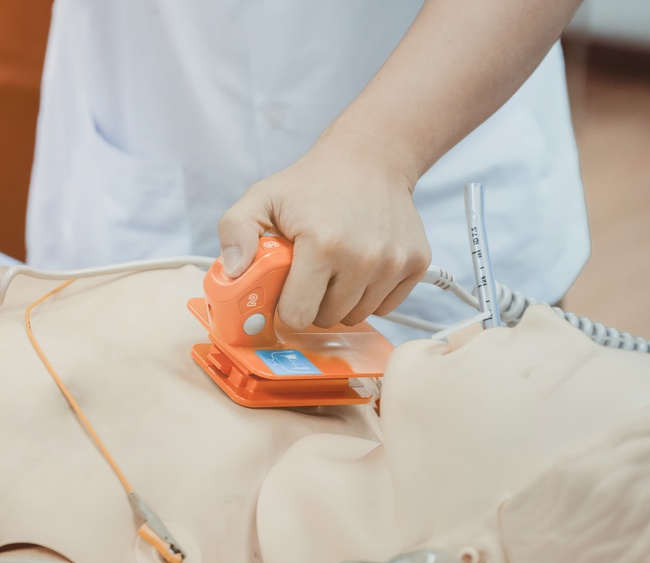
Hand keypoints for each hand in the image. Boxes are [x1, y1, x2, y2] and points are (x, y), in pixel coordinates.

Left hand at [217, 128, 430, 328]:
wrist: (371, 156)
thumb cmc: (312, 183)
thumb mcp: (262, 198)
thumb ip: (236, 232)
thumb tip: (232, 273)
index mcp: (322, 244)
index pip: (298, 314)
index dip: (287, 305)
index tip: (286, 288)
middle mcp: (363, 257)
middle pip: (328, 319)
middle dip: (314, 302)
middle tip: (310, 271)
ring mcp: (394, 262)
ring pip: (358, 315)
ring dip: (342, 300)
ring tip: (335, 266)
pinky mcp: (416, 263)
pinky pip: (386, 306)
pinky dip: (371, 294)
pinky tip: (361, 264)